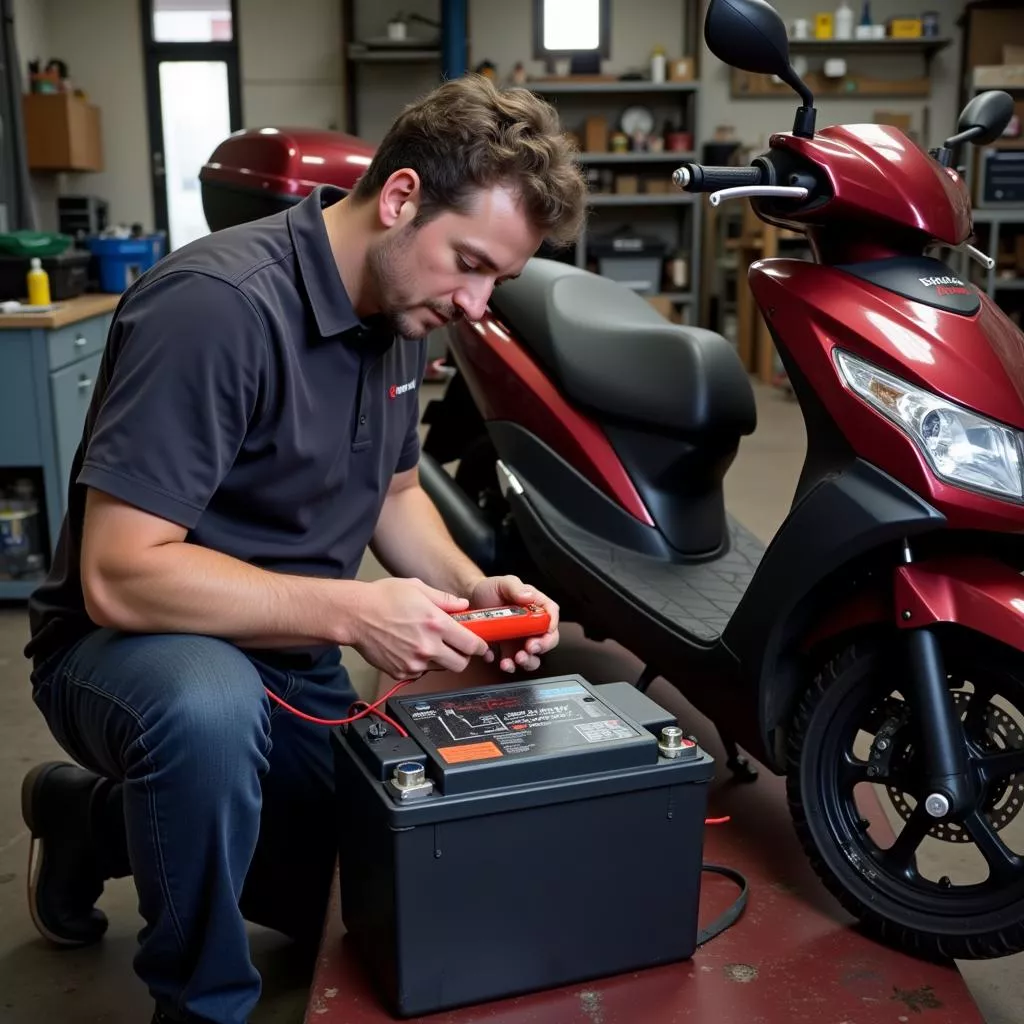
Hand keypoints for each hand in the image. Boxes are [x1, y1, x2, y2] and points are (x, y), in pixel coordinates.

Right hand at [349, 577, 488, 678]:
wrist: (354, 615)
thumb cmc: (382, 598)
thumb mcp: (417, 588)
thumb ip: (444, 599)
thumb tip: (463, 606)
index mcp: (436, 624)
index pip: (472, 644)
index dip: (479, 645)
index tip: (479, 644)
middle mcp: (428, 647)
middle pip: (461, 664)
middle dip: (463, 656)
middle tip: (456, 646)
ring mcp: (414, 663)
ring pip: (441, 669)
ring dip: (441, 659)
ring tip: (428, 643)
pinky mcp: (401, 672)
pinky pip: (420, 673)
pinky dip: (421, 664)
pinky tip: (411, 649)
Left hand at [468, 575, 559, 673]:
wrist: (471, 599)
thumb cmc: (491, 589)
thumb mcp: (503, 583)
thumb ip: (515, 587)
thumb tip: (528, 596)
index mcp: (536, 607)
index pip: (551, 616)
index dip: (552, 626)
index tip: (545, 632)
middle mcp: (531, 626)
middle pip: (546, 641)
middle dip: (540, 648)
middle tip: (529, 649)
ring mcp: (520, 640)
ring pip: (531, 657)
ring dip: (526, 662)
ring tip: (513, 660)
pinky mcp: (506, 650)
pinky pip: (509, 661)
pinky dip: (503, 662)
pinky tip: (492, 655)